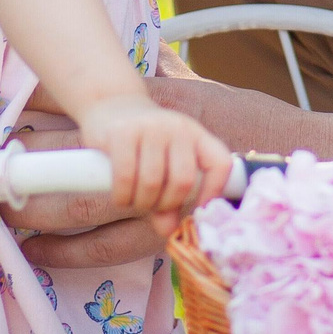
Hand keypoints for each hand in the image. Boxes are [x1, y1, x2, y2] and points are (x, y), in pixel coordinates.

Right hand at [79, 96, 233, 230]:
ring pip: (152, 183)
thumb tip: (168, 231)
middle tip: (153, 206)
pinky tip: (121, 196)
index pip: (220, 163)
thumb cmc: (144, 143)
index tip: (197, 211)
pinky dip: (123, 197)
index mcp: (196, 134)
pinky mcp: (122, 133)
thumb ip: (170, 198)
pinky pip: (126, 178)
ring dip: (142, 203)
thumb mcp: (164, 164)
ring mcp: (150, 128)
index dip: (214, 192)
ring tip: (135, 200)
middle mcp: (177, 127)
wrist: (111, 102)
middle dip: (166, 204)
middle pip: (182, 182)